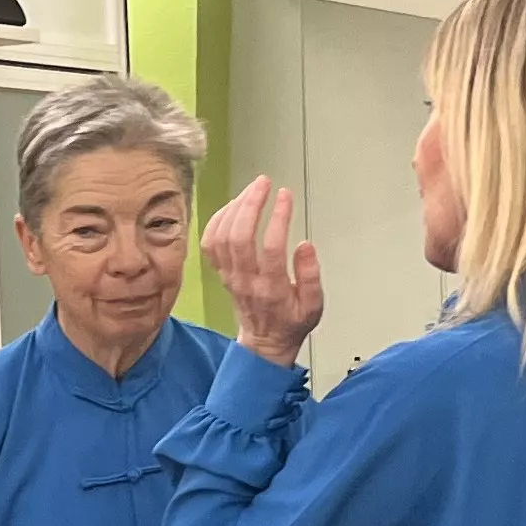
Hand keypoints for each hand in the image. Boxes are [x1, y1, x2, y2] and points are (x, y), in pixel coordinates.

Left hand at [202, 177, 324, 366]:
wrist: (265, 343)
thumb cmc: (291, 322)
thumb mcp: (314, 307)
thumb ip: (311, 276)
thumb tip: (305, 246)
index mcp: (272, 289)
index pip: (271, 247)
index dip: (278, 217)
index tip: (286, 195)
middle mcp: (246, 281)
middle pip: (240, 237)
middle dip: (251, 204)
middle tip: (264, 183)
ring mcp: (230, 277)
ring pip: (222, 237)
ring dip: (234, 208)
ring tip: (251, 189)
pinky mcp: (221, 273)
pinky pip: (210, 243)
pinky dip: (217, 220)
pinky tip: (233, 206)